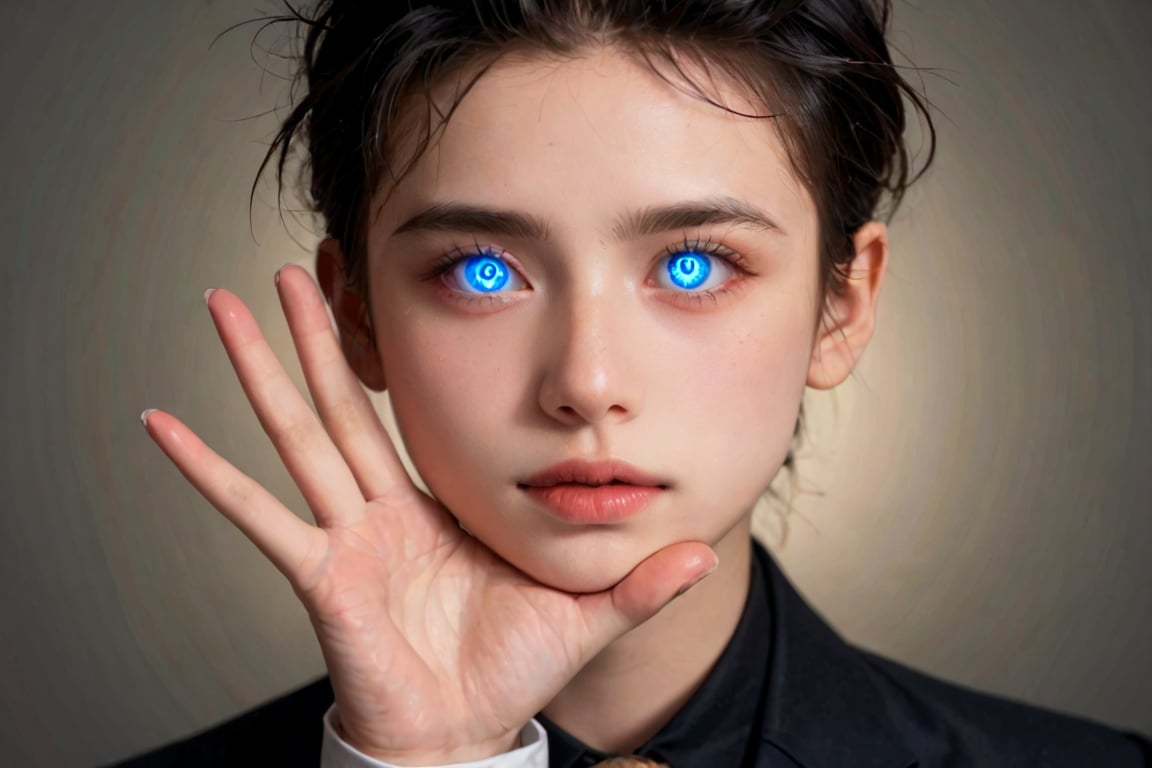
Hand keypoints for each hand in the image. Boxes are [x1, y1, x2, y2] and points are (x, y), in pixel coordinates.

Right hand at [141, 265, 716, 764]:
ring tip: (219, 310)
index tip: (377, 303)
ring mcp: (347, 535)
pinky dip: (208, 474)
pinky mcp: (322, 575)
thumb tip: (708, 548)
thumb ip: (640, 580)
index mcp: (438, 504)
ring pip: (298, 433)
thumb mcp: (585, 612)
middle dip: (317, 336)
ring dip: (259, 370)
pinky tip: (164, 429)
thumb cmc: (509, 673)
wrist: (463, 735)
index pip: (409, 417)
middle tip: (292, 268)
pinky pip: (258, 516)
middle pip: (343, 403)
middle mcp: (383, 509)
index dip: (390, 363)